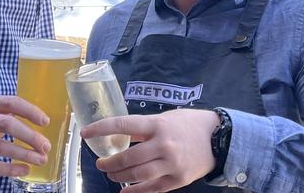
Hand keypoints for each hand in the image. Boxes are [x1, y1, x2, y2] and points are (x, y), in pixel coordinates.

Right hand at [0, 95, 50, 176]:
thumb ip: (9, 114)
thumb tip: (40, 123)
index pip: (11, 102)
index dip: (30, 111)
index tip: (45, 121)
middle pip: (7, 124)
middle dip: (30, 136)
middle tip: (45, 145)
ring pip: (1, 148)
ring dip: (24, 154)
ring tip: (40, 159)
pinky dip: (10, 169)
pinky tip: (24, 169)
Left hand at [81, 108, 219, 192]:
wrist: (218, 138)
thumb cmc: (187, 124)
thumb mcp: (164, 118)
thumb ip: (143, 128)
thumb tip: (118, 135)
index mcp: (156, 125)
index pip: (122, 125)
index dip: (100, 129)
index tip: (85, 133)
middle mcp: (163, 145)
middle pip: (128, 157)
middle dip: (109, 163)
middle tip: (101, 163)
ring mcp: (171, 164)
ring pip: (137, 176)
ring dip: (119, 177)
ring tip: (111, 175)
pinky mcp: (178, 180)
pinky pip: (152, 189)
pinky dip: (136, 192)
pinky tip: (125, 192)